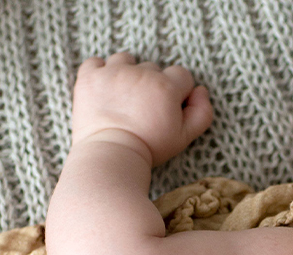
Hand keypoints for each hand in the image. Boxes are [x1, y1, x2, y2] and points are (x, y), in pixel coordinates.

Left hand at [71, 52, 213, 165]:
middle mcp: (141, 73)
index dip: (178, 91)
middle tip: (142, 109)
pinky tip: (104, 89)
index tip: (167, 108)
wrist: (111, 156)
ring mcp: (113, 72)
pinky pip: (96, 61)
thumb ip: (202, 112)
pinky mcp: (90, 77)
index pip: (181, 75)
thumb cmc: (150, 149)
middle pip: (152, 68)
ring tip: (123, 96)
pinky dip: (99, 71)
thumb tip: (200, 91)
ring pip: (125, 60)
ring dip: (126, 73)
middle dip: (151, 84)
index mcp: (166, 86)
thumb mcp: (185, 137)